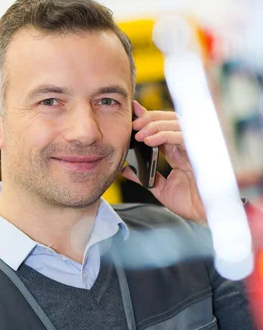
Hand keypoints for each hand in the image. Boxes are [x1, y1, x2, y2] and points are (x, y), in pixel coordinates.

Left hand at [121, 100, 205, 223]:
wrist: (204, 214)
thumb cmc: (189, 203)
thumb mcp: (159, 188)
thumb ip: (143, 177)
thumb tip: (125, 169)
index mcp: (179, 153)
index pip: (163, 129)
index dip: (149, 119)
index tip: (133, 114)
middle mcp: (187, 146)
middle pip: (171, 120)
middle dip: (150, 118)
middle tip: (133, 124)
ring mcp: (195, 147)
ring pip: (176, 124)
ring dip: (154, 125)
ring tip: (139, 133)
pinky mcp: (200, 151)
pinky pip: (181, 136)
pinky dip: (164, 135)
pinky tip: (150, 141)